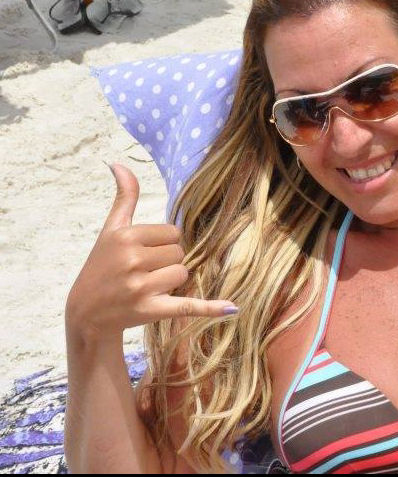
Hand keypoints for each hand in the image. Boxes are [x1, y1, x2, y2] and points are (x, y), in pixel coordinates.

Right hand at [65, 163, 236, 342]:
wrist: (86, 314)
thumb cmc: (101, 266)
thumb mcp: (110, 230)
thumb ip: (124, 198)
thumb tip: (118, 163)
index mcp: (126, 237)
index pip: (173, 233)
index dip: (163, 243)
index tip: (144, 253)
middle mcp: (132, 260)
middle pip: (179, 253)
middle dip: (167, 262)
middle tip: (144, 272)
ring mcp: (140, 287)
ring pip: (183, 274)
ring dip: (172, 281)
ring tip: (148, 287)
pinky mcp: (150, 310)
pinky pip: (186, 305)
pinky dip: (210, 308)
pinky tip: (232, 308)